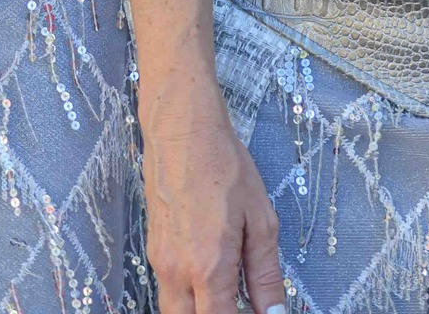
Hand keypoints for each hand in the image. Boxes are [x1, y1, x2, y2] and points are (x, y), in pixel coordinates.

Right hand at [143, 82, 283, 313]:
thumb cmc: (224, 166)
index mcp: (209, 267)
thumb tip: (275, 312)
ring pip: (175, 312)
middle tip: (240, 305)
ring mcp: (160, 263)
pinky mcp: (152, 251)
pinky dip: (188, 296)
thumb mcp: (260, 218)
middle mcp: (178, 273)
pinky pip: (168, 291)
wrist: (182, 132)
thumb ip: (266, 273)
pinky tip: (209, 277)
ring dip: (199, 310)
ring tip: (228, 294)